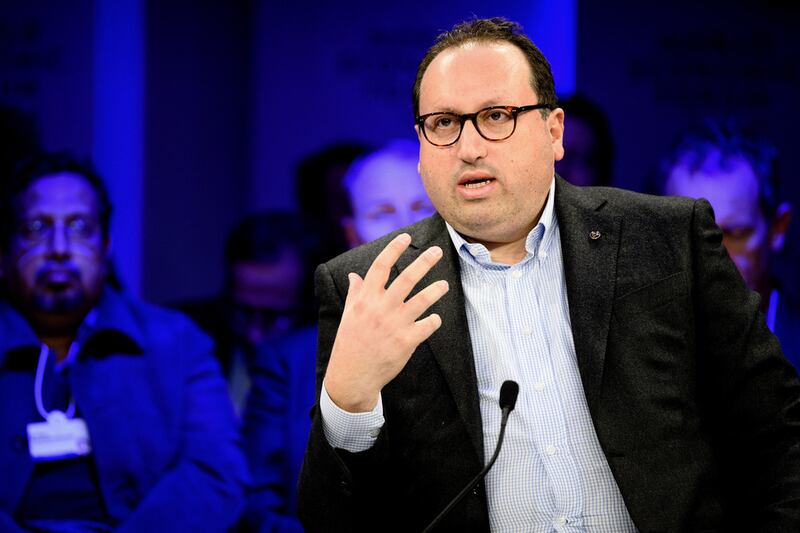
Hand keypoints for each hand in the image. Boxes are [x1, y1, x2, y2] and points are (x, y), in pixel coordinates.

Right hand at [325, 233, 449, 412]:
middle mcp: (381, 308)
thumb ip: (356, 293)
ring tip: (444, 284)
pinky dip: (433, 321)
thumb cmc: (350, 342)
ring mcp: (395, 324)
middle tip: (437, 251)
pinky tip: (434, 319)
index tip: (406, 237)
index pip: (381, 267)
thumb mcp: (349, 315)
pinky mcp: (407, 341)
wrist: (353, 374)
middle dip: (424, 262)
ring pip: (422, 300)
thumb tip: (354, 276)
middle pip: (406, 278)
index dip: (393, 250)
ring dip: (435, 290)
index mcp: (366, 299)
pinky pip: (427, 325)